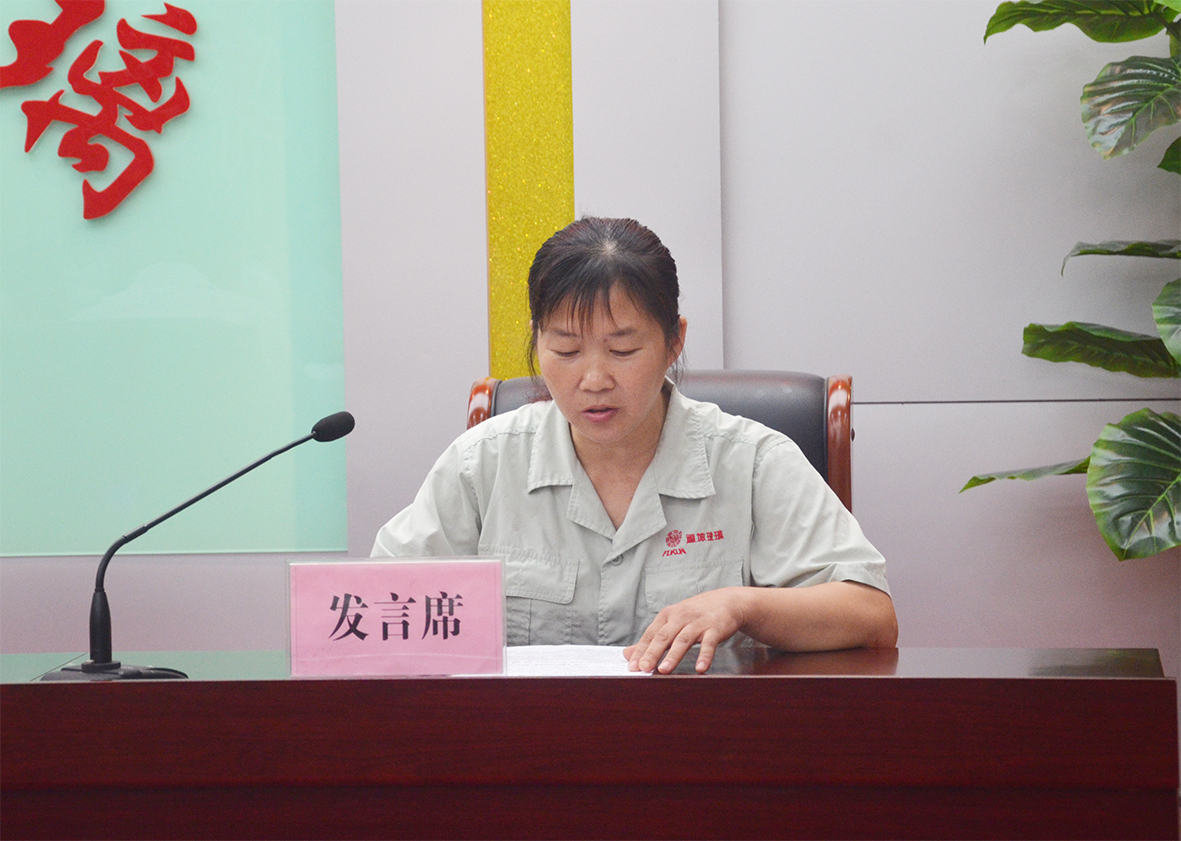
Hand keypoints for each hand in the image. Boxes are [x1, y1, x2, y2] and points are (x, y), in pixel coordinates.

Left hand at [624, 587, 749, 673]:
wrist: (728, 601)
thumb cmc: (696, 614)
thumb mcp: (672, 622)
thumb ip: (652, 639)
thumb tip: (628, 654)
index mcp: (667, 616)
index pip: (650, 635)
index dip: (640, 650)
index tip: (632, 666)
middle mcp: (681, 617)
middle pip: (663, 637)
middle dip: (652, 653)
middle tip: (643, 668)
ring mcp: (698, 623)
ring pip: (683, 640)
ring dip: (673, 655)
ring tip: (664, 670)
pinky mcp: (715, 628)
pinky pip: (709, 643)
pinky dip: (705, 655)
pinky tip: (700, 668)